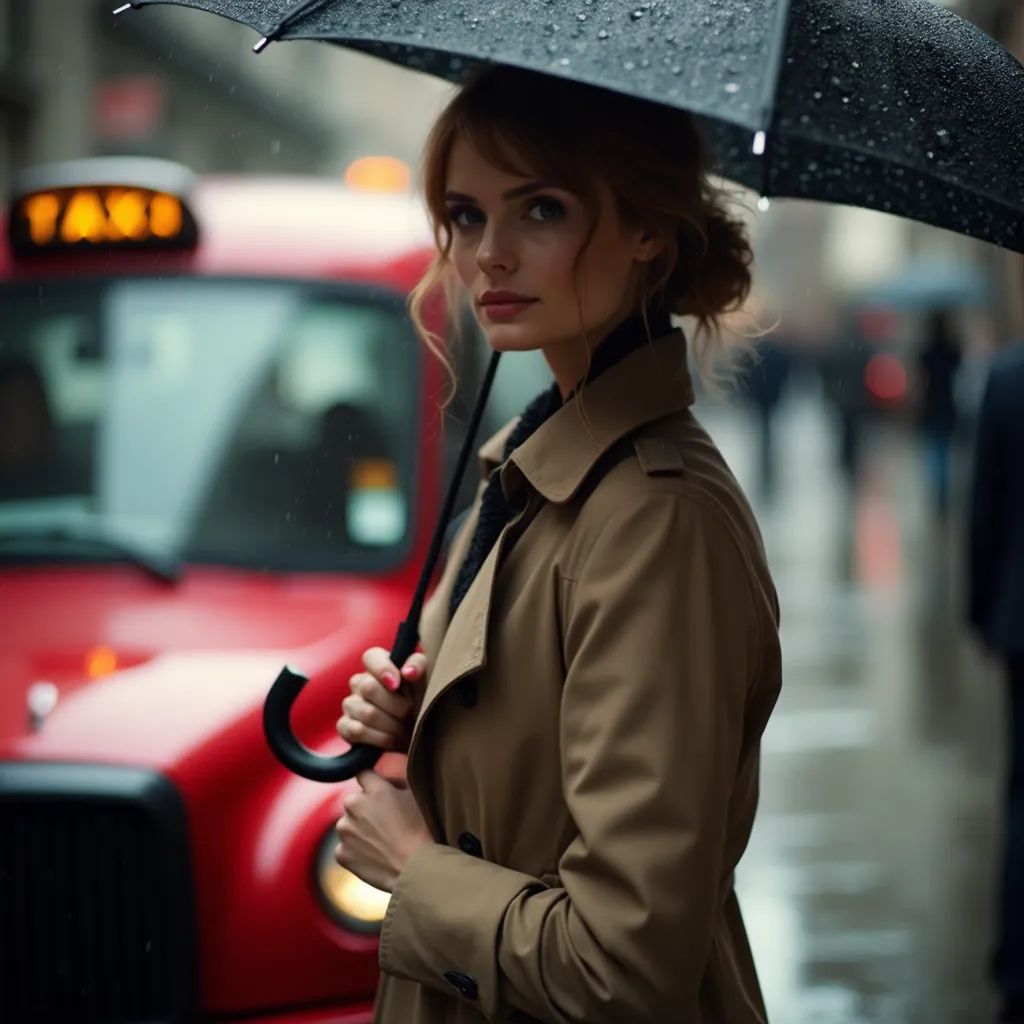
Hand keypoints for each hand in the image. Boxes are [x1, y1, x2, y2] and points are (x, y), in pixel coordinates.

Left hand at [334, 771, 433, 892]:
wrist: (418, 869)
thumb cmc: (424, 831)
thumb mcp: (416, 797)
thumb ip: (397, 785)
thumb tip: (391, 785)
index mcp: (373, 789)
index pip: (364, 774)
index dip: (375, 784)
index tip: (385, 794)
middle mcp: (354, 805)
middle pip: (354, 801)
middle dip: (366, 809)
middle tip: (386, 823)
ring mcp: (345, 830)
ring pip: (348, 825)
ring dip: (360, 830)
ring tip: (382, 843)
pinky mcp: (341, 854)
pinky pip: (345, 848)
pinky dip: (356, 851)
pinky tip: (375, 857)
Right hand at [337, 647, 429, 752]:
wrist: (418, 733)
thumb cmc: (421, 700)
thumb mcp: (425, 680)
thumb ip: (418, 666)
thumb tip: (408, 672)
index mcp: (378, 664)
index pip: (371, 657)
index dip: (383, 669)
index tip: (397, 684)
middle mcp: (360, 682)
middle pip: (368, 687)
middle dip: (395, 705)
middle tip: (409, 712)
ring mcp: (351, 704)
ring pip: (365, 712)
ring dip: (391, 724)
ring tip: (404, 728)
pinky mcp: (345, 726)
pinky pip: (356, 730)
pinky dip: (378, 738)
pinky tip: (391, 739)